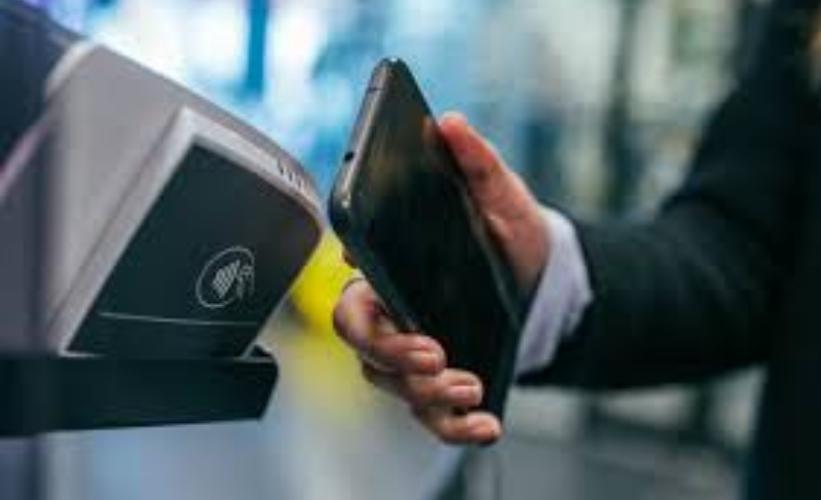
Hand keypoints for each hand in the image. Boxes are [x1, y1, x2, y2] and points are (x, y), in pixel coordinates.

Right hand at [333, 114, 550, 443]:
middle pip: (364, 345)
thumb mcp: (502, 197)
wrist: (544, 279)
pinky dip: (454, 426)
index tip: (390, 300)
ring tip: (471, 385)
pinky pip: (433, 415)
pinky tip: (486, 424)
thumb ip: (477, 163)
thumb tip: (451, 124)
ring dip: (429, 393)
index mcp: (393, 273)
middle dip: (391, 354)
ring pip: (395, 386)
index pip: (353, 292)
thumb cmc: (510, 237)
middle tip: (434, 353)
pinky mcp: (443, 383)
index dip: (362, 303)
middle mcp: (394, 317)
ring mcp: (415, 355)